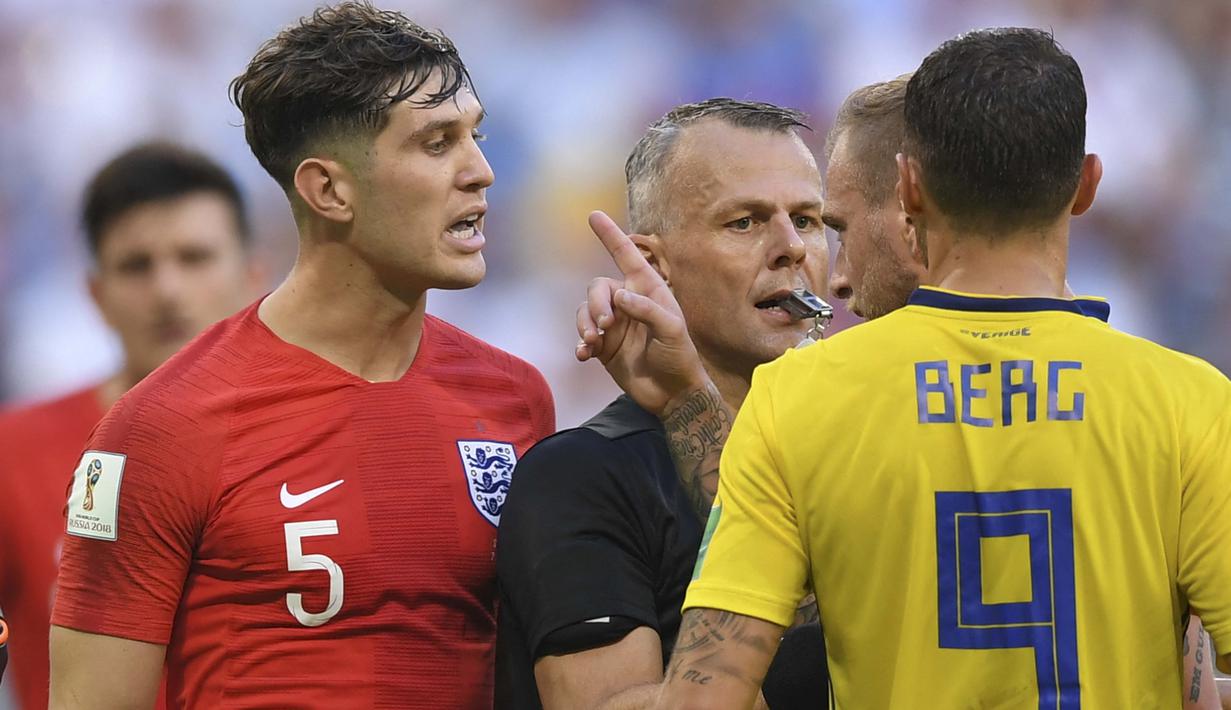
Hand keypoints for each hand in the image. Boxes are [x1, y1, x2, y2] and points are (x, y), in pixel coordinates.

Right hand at [576, 211, 710, 415]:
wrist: (672, 394)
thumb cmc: (679, 356)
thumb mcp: (672, 330)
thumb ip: (647, 310)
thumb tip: (618, 298)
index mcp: (648, 290)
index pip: (626, 256)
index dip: (610, 235)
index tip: (593, 215)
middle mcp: (628, 302)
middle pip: (597, 287)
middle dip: (596, 303)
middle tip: (606, 326)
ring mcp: (614, 324)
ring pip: (585, 310)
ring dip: (585, 324)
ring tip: (594, 343)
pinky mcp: (603, 346)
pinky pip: (582, 335)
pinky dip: (580, 343)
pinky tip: (585, 356)